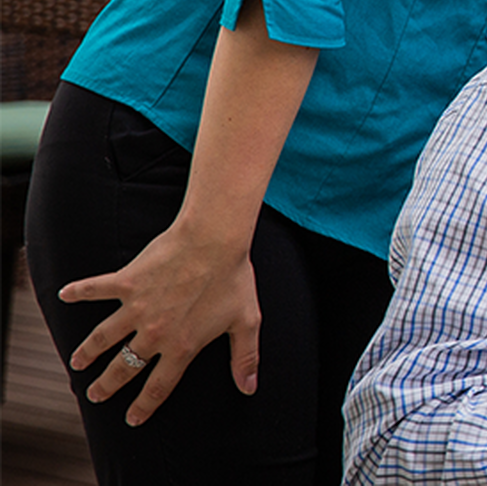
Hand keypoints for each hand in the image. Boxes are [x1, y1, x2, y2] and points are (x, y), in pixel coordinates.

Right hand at [59, 218, 260, 423]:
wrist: (215, 240)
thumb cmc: (234, 279)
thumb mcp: (247, 321)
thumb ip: (245, 358)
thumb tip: (249, 388)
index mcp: (181, 346)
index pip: (159, 386)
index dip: (145, 406)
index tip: (132, 419)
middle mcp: (153, 332)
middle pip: (123, 368)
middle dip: (107, 385)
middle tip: (94, 395)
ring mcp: (136, 308)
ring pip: (102, 338)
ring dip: (87, 352)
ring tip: (77, 363)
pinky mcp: (126, 282)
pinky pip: (96, 289)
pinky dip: (79, 291)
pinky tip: (64, 295)